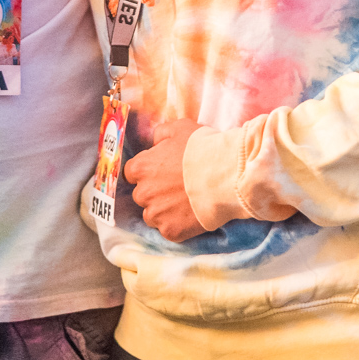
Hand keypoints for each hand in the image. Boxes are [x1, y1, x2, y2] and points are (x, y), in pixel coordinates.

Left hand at [124, 118, 204, 242]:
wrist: (225, 176)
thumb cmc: (202, 149)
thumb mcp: (179, 128)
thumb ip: (160, 134)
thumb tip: (155, 142)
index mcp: (140, 168)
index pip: (132, 173)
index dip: (148, 172)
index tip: (162, 173)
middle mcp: (143, 193)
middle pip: (142, 195)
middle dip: (155, 192)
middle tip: (177, 187)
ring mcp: (156, 214)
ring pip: (152, 215)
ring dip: (164, 211)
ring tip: (185, 203)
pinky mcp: (171, 231)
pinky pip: (168, 230)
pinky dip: (178, 225)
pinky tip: (191, 215)